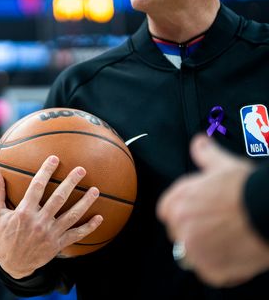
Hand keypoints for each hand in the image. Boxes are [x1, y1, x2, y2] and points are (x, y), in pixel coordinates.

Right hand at [0, 155, 102, 278]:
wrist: (14, 263)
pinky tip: (99, 218)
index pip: (37, 187)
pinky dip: (89, 227)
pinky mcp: (58, 244)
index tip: (54, 159)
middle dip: (71, 183)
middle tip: (81, 169)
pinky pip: (76, 234)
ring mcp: (50, 233)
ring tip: (96, 190)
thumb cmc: (4, 234)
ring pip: (72, 215)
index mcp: (24, 212)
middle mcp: (39, 222)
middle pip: (59, 198)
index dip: (46, 171)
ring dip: (85, 202)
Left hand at [157, 135, 268, 286]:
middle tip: (220, 228)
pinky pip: (211, 274)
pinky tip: (237, 255)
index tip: (200, 214)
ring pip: (193, 255)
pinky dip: (224, 269)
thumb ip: (205, 154)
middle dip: (195, 232)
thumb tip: (199, 142)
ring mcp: (194, 249)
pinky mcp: (211, 270)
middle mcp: (180, 225)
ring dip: (208, 252)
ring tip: (231, 241)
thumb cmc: (247, 187)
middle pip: (179, 235)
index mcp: (177, 201)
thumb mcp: (223, 164)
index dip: (184, 213)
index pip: (167, 212)